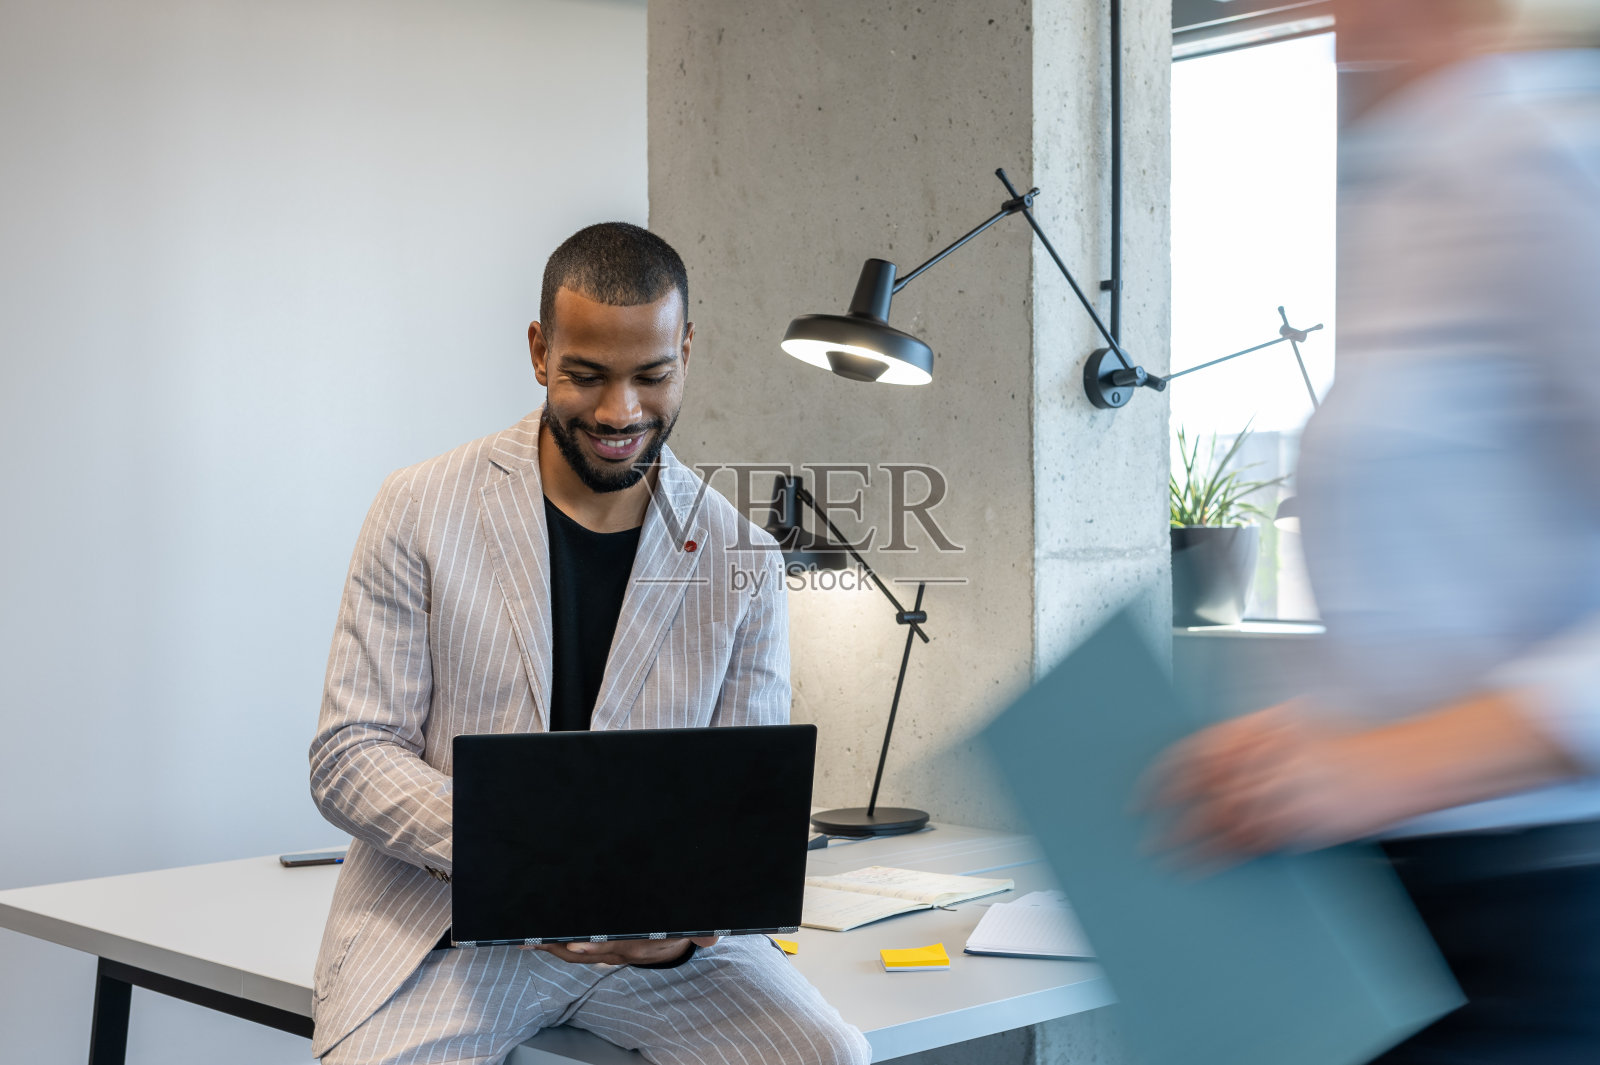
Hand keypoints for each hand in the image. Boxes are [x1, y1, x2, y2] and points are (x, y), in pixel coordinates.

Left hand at [523, 935, 719, 965]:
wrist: (676, 944)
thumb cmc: (676, 930)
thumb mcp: (690, 929)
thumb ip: (700, 932)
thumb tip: (712, 937)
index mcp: (639, 945)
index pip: (614, 946)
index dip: (595, 947)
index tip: (578, 944)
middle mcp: (620, 952)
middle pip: (586, 952)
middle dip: (560, 945)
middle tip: (537, 938)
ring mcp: (609, 953)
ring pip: (576, 954)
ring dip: (553, 946)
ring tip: (530, 938)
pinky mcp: (603, 950)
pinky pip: (576, 951)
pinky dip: (557, 945)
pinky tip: (540, 938)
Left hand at [1146, 702, 1404, 866]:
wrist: (1404, 765)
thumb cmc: (1350, 743)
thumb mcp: (1295, 720)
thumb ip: (1248, 737)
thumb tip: (1203, 762)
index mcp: (1263, 725)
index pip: (1197, 751)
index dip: (1163, 776)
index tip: (1143, 796)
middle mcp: (1271, 755)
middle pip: (1203, 788)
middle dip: (1169, 813)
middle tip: (1146, 833)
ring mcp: (1288, 789)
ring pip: (1223, 819)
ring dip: (1190, 842)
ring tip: (1166, 857)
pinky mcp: (1305, 822)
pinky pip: (1254, 842)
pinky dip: (1224, 855)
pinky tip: (1206, 866)